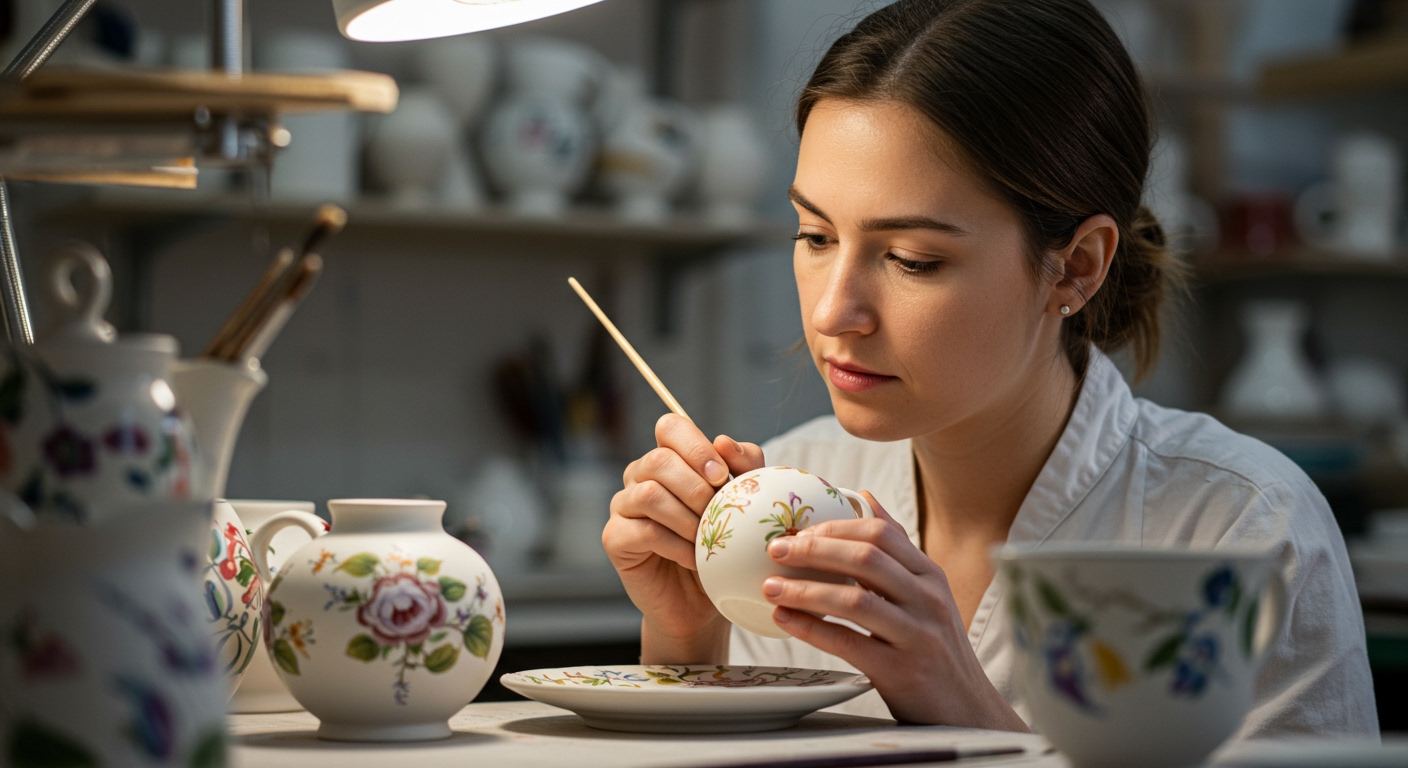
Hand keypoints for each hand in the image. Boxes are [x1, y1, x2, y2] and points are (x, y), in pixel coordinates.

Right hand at [603, 413, 764, 663]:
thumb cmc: (723, 549)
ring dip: (688, 519)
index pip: (671, 426)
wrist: (704, 603)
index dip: (696, 446)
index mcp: (669, 460)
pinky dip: (677, 546)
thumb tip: (724, 441)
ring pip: (650, 493)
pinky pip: (644, 531)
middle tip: (718, 512)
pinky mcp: (615, 539)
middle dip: (697, 488)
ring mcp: (623, 507)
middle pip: (660, 459)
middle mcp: (639, 477)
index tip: (721, 475)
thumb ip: (745, 466)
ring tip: (707, 540)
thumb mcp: (745, 504)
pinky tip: (694, 560)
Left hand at [760, 493, 1028, 730]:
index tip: (799, 530)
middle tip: (776, 549)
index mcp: (930, 575)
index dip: (835, 527)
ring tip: (770, 586)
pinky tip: (784, 620)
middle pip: (866, 558)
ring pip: (854, 600)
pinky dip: (811, 628)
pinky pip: (848, 643)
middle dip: (814, 549)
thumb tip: (864, 497)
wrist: (968, 710)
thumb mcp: (926, 594)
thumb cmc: (935, 648)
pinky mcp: (901, 671)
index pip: (881, 533)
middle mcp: (927, 600)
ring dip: (805, 590)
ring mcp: (917, 635)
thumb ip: (896, 551)